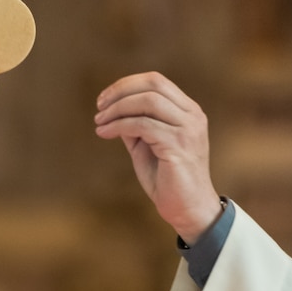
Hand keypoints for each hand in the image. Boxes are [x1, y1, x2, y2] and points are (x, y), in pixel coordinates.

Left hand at [94, 72, 220, 244]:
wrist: (188, 209)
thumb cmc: (167, 177)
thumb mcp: (146, 144)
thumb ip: (135, 124)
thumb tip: (112, 109)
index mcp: (188, 111)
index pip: (156, 81)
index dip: (127, 84)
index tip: (104, 99)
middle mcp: (192, 116)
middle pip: (153, 84)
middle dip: (120, 91)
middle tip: (99, 107)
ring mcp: (188, 130)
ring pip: (147, 102)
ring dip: (117, 109)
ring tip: (100, 122)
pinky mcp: (178, 146)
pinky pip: (142, 125)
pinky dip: (118, 126)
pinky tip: (104, 133)